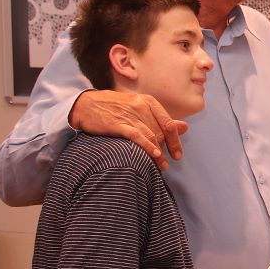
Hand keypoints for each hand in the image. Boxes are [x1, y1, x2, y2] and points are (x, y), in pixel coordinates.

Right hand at [69, 90, 187, 169]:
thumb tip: (185, 127)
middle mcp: (141, 107)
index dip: (176, 140)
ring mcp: (129, 114)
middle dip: (168, 149)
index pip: (169, 123)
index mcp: (148, 102)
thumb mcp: (139, 108)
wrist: (85, 105)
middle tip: (169, 163)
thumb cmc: (113, 107)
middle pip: (161, 131)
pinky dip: (147, 146)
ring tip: (162, 166)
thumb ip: (160, 118)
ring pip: (151, 136)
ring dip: (158, 153)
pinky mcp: (118, 123)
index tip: (178, 154)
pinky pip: (137, 136)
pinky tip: (154, 155)